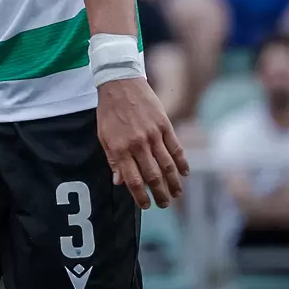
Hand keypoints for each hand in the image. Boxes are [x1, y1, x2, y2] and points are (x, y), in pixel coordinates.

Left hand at [96, 77, 189, 209]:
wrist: (120, 83)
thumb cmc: (109, 111)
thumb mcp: (103, 136)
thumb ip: (113, 160)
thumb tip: (119, 182)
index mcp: (120, 148)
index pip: (133, 179)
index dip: (140, 196)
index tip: (146, 205)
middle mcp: (138, 144)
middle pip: (153, 176)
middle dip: (160, 194)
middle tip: (164, 204)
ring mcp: (153, 134)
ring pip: (167, 165)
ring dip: (174, 183)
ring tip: (176, 194)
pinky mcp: (165, 125)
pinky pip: (176, 148)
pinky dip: (182, 162)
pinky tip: (185, 173)